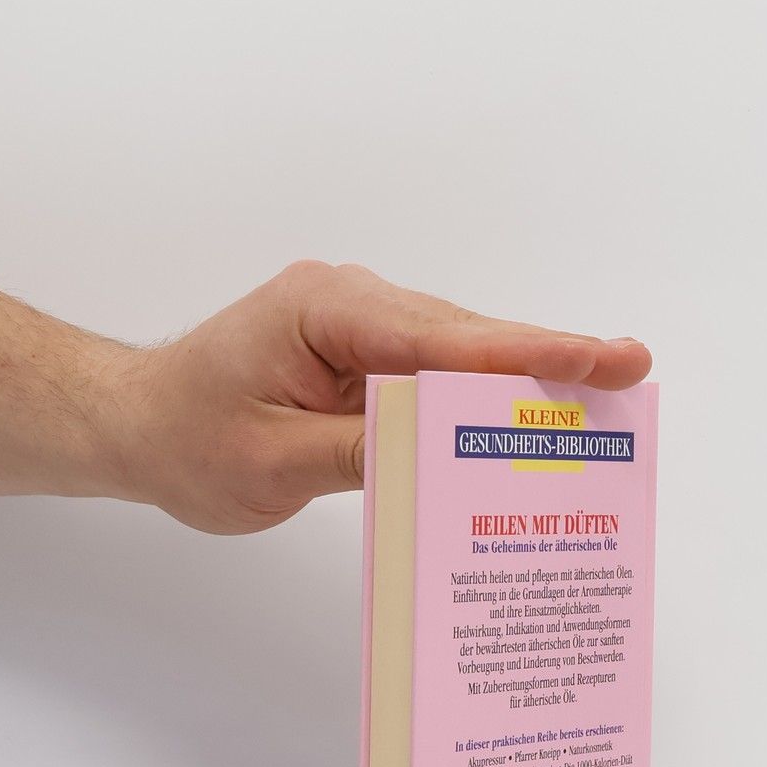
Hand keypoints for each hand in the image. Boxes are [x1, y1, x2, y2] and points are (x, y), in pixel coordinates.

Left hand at [106, 261, 651, 533]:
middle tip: (629, 373)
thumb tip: (445, 449)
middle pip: (464, 339)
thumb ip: (360, 452)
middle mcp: (351, 302)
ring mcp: (362, 326)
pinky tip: (525, 431)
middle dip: (546, 360)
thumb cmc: (186, 438)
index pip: (439, 339)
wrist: (136, 423)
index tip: (596, 357)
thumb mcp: (269, 464)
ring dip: (518, 386)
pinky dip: (477, 405)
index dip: (523, 355)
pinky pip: (436, 377)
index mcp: (323, 310)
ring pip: (458, 357)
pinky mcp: (366, 355)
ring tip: (598, 406)